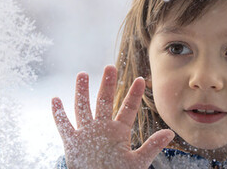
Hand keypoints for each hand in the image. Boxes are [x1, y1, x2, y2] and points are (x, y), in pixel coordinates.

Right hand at [52, 65, 174, 168]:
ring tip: (82, 74)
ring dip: (82, 92)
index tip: (140, 79)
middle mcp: (103, 129)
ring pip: (83, 108)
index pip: (128, 108)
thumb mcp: (138, 162)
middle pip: (104, 102)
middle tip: (110, 67)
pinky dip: (59, 114)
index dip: (134, 94)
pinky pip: (64, 126)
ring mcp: (87, 134)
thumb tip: (170, 133)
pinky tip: (55, 100)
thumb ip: (152, 146)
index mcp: (119, 132)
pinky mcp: (73, 143)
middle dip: (107, 84)